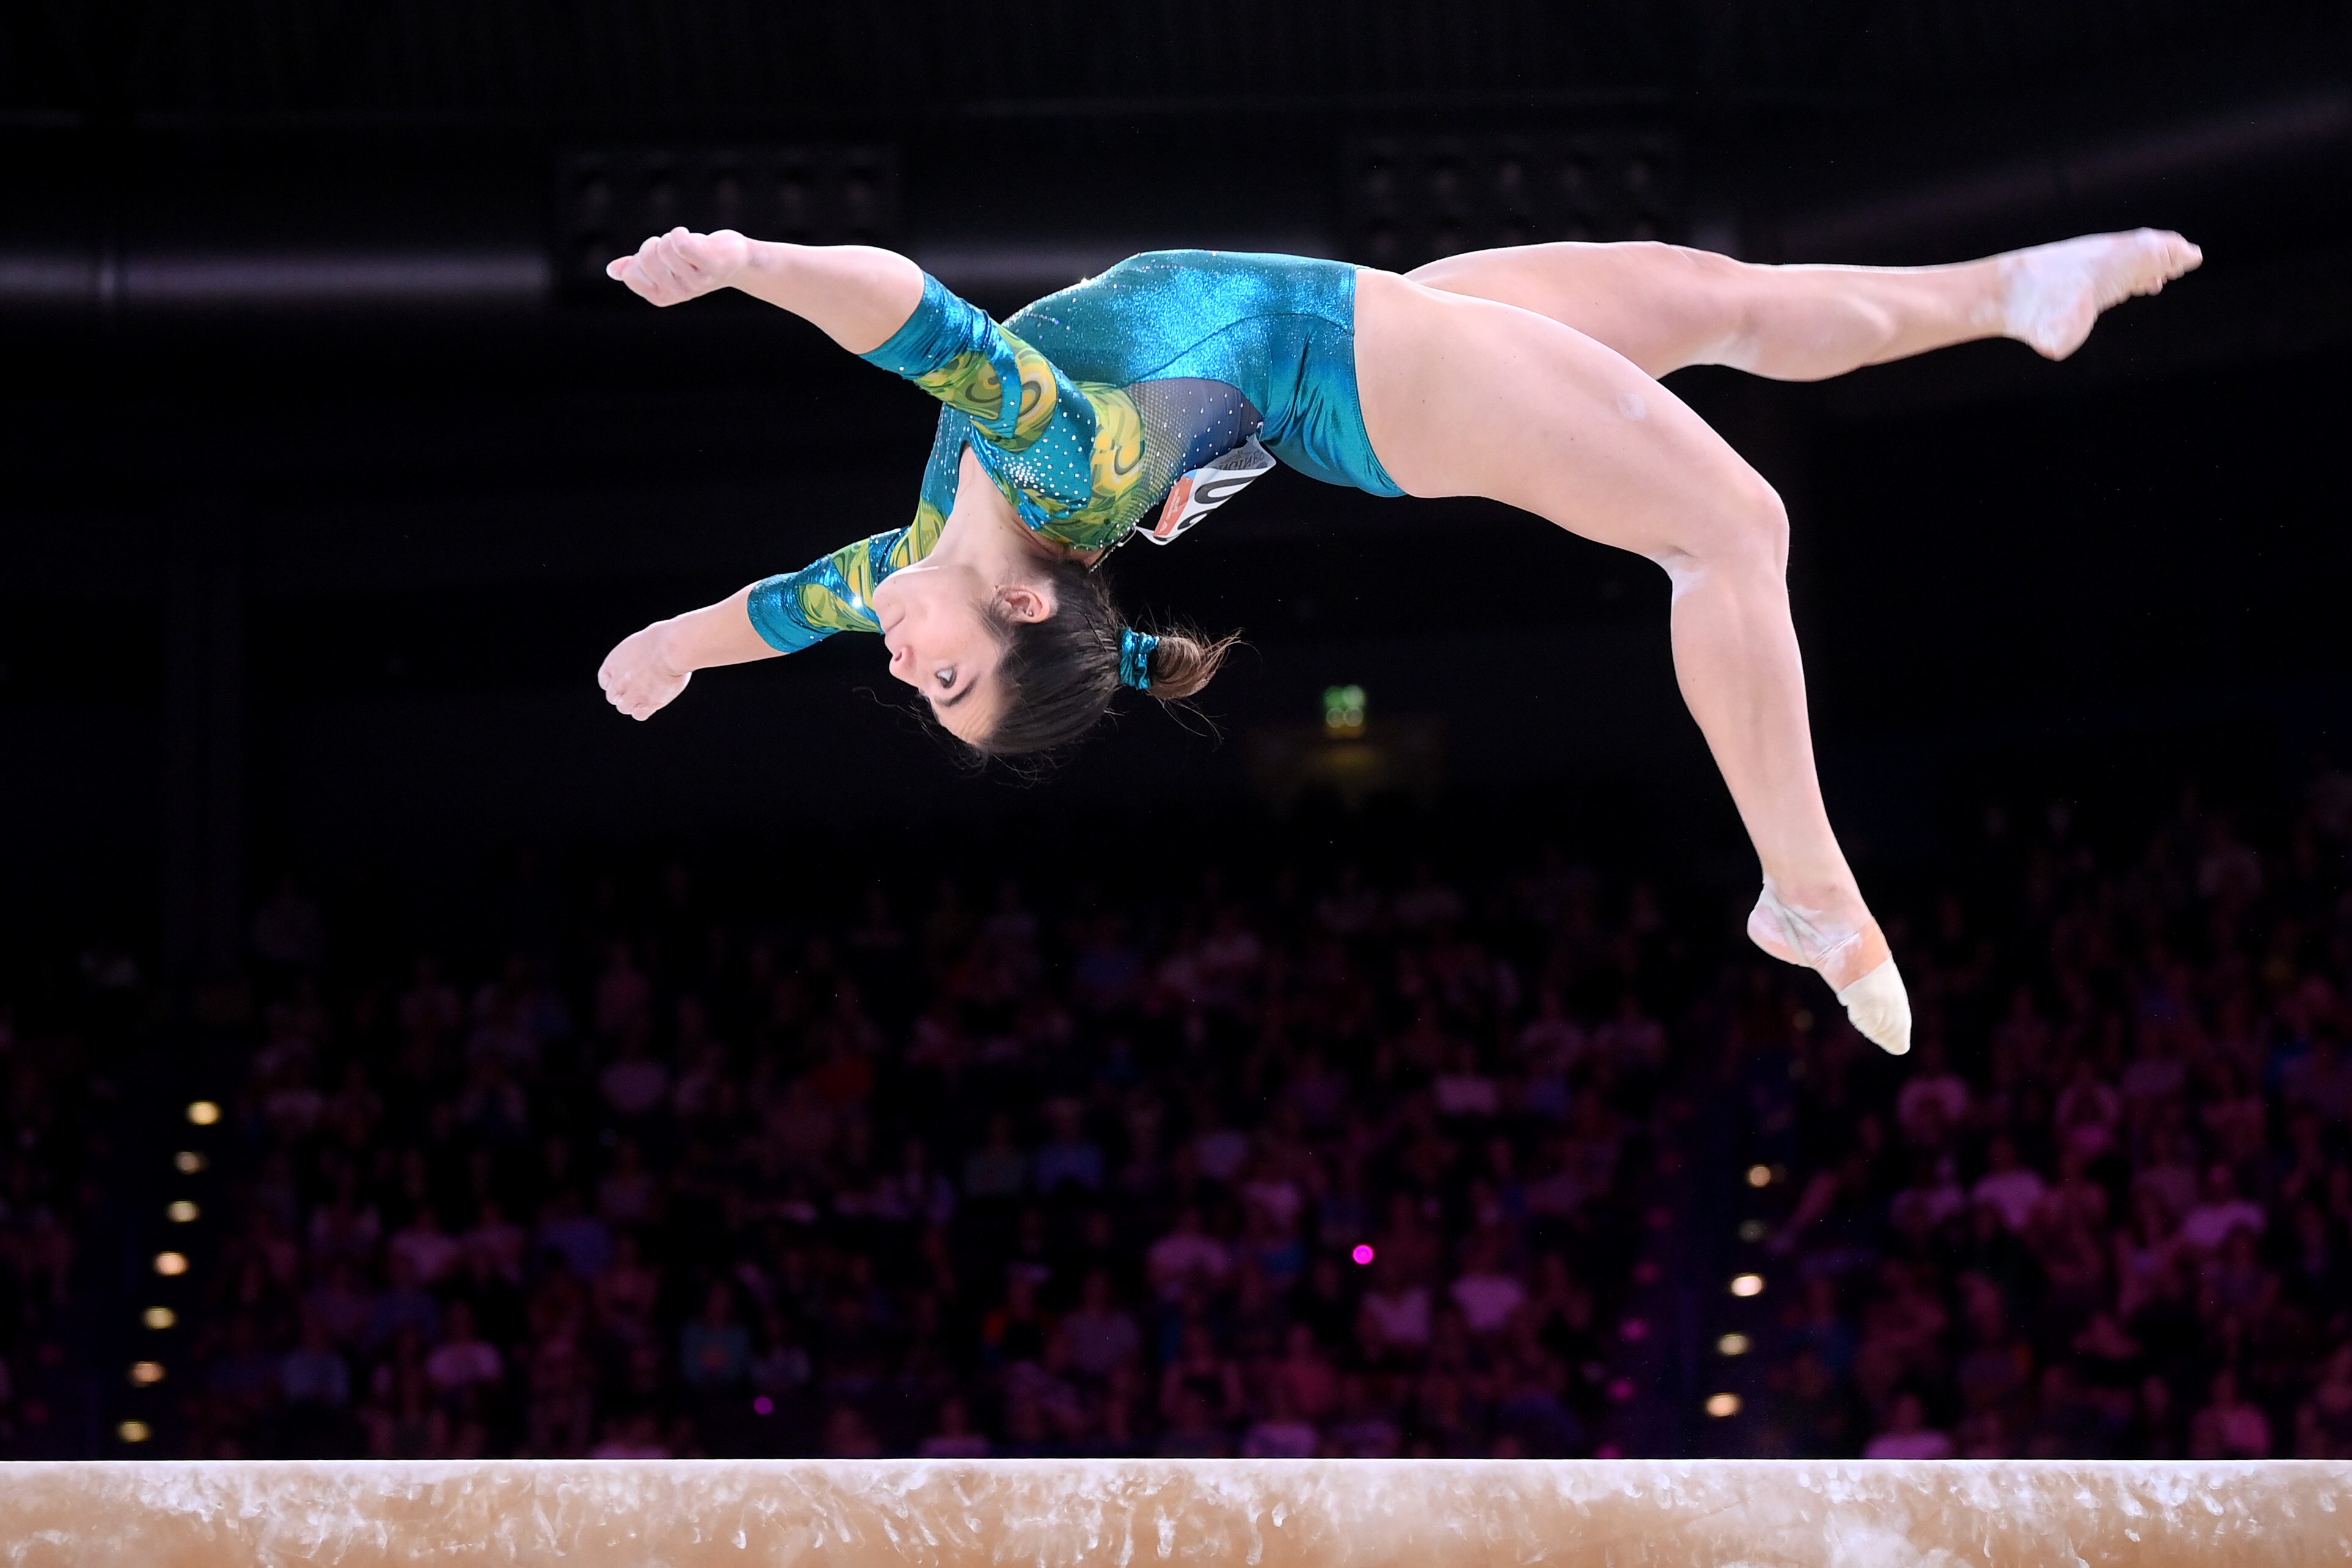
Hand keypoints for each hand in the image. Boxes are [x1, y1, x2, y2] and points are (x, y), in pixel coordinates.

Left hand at [598, 621, 691, 719]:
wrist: (672, 650)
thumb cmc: (662, 639)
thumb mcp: (639, 643)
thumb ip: (633, 657)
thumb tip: (641, 661)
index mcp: (612, 663)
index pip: (605, 682)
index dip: (615, 683)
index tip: (626, 681)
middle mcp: (618, 682)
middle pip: (613, 697)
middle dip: (624, 694)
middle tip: (640, 687)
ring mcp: (632, 695)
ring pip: (624, 708)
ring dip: (633, 703)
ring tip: (648, 695)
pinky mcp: (648, 704)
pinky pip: (639, 715)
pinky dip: (645, 710)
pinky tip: (654, 701)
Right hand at [605, 227, 750, 306]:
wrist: (735, 261)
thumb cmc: (695, 261)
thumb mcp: (663, 266)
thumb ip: (637, 268)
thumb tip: (612, 270)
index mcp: (661, 297)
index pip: (631, 274)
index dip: (639, 257)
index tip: (656, 256)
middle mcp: (677, 294)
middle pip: (646, 257)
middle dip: (655, 244)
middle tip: (673, 248)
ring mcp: (695, 282)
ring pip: (665, 248)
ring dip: (672, 237)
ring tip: (687, 245)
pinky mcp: (711, 266)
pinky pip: (682, 245)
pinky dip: (681, 233)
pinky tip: (688, 236)